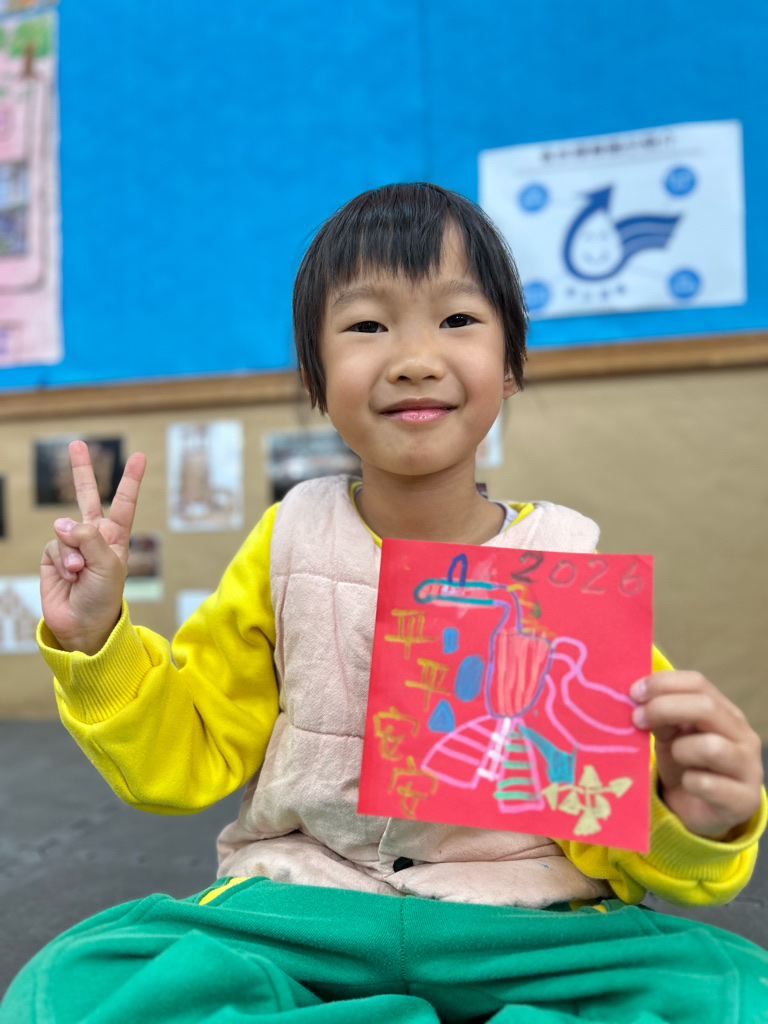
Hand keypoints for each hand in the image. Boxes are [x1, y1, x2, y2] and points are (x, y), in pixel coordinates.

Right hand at [40, 440, 146, 654]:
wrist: (83, 624)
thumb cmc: (104, 596)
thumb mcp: (108, 566)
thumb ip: (88, 538)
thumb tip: (61, 522)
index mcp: (115, 537)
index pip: (123, 502)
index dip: (130, 479)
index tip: (139, 456)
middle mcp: (94, 536)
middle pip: (86, 496)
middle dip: (81, 471)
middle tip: (75, 445)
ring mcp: (72, 545)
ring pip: (66, 530)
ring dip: (73, 552)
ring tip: (80, 572)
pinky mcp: (54, 556)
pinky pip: (54, 545)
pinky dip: (62, 560)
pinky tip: (69, 575)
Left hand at [630, 671, 763, 838]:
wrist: (700, 812)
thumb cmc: (685, 766)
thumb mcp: (670, 735)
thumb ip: (662, 715)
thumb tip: (639, 699)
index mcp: (724, 711)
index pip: (698, 682)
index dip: (663, 683)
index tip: (633, 693)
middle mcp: (742, 734)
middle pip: (706, 707)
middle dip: (663, 709)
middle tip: (636, 720)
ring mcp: (748, 767)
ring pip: (710, 746)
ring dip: (681, 750)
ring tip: (675, 758)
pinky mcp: (744, 799)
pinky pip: (707, 784)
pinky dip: (689, 783)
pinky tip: (687, 785)